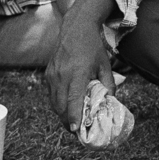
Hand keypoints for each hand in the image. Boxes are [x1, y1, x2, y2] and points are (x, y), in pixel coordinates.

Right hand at [45, 8, 114, 132]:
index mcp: (78, 73)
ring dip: (61, 114)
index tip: (76, 129)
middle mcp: (62, 75)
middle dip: (67, 120)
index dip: (74, 116)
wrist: (76, 29)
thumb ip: (108, 84)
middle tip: (76, 130)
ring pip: (54, 102)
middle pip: (60, 106)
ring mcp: (52, 75)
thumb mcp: (105, 65)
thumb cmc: (93, 48)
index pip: (74, 100)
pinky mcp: (48, 74)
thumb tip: (110, 101)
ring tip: (71, 121)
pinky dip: (57, 103)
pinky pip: (51, 94)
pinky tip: (66, 106)